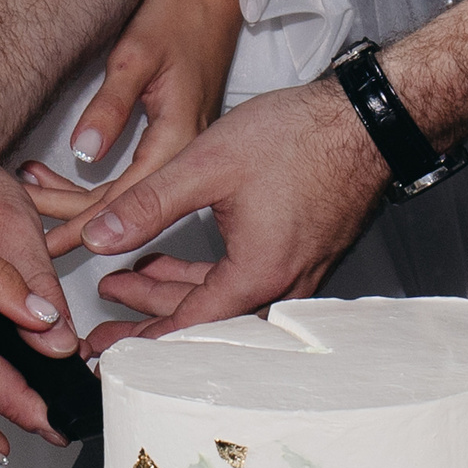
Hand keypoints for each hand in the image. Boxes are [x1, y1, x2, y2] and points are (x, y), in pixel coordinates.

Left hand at [20, 0, 241, 256]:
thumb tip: (84, 152)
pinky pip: (128, 178)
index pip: (123, 202)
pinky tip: (54, 174)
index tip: (42, 244)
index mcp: (178, 140)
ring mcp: (177, 150)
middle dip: (66, 218)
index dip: (79, 226)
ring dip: (72, 200)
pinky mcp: (169, 141)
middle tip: (19, 223)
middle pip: (119, 207)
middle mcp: (181, 154)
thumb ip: (110, 107)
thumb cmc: (179, 17)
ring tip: (26, 193)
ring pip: (120, 196)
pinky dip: (87, 182)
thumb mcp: (137, 57)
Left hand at [76, 78, 390, 352]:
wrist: (366, 119)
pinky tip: (179, 260)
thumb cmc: (302, 136)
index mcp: (257, 273)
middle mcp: (283, 284)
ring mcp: (298, 271)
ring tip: (132, 280)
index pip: (187, 326)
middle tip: (108, 323)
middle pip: (205, 320)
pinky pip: (246, 282)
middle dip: (150, 319)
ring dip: (176, 293)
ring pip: (224, 299)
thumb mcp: (207, 164)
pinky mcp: (304, 254)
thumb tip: (100, 237)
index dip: (141, 339)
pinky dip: (206, 277)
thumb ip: (148, 205)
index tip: (107, 349)